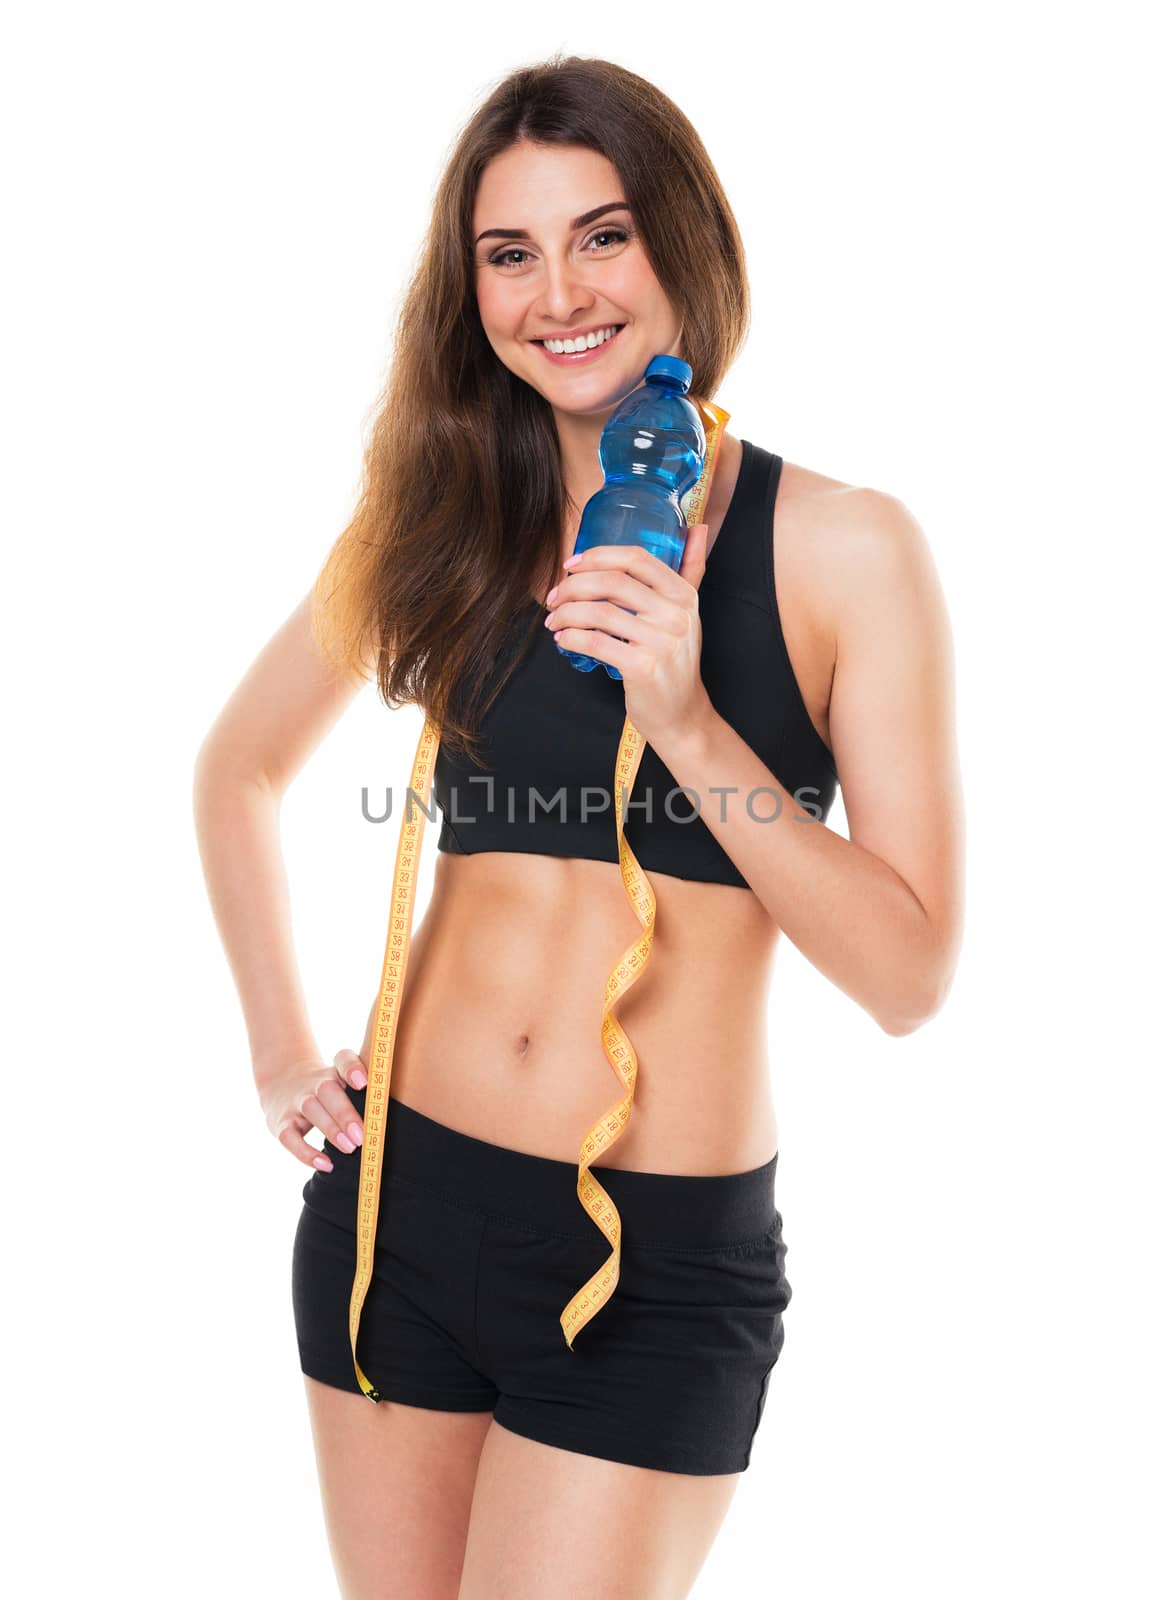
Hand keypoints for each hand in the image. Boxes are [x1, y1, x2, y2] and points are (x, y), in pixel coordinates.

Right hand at [257, 1047, 368, 1172]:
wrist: (283, 1082)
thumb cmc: (329, 1090)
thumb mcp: (343, 1083)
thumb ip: (367, 1095)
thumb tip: (393, 1122)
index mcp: (335, 1071)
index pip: (343, 1059)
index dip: (352, 1068)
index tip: (365, 1083)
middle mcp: (315, 1083)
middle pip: (328, 1089)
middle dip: (345, 1113)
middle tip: (363, 1135)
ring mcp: (297, 1101)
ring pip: (310, 1108)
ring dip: (331, 1129)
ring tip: (351, 1148)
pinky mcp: (282, 1122)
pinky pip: (289, 1137)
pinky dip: (306, 1152)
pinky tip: (326, 1165)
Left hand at [544, 523, 715, 747]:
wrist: (682, 714)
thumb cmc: (676, 661)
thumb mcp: (689, 613)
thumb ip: (691, 570)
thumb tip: (698, 527)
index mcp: (683, 595)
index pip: (636, 558)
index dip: (599, 556)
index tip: (572, 564)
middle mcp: (676, 615)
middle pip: (613, 583)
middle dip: (573, 586)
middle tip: (555, 597)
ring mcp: (661, 642)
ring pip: (599, 612)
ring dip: (566, 613)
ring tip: (554, 621)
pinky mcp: (643, 668)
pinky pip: (596, 643)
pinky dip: (572, 637)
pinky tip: (563, 639)